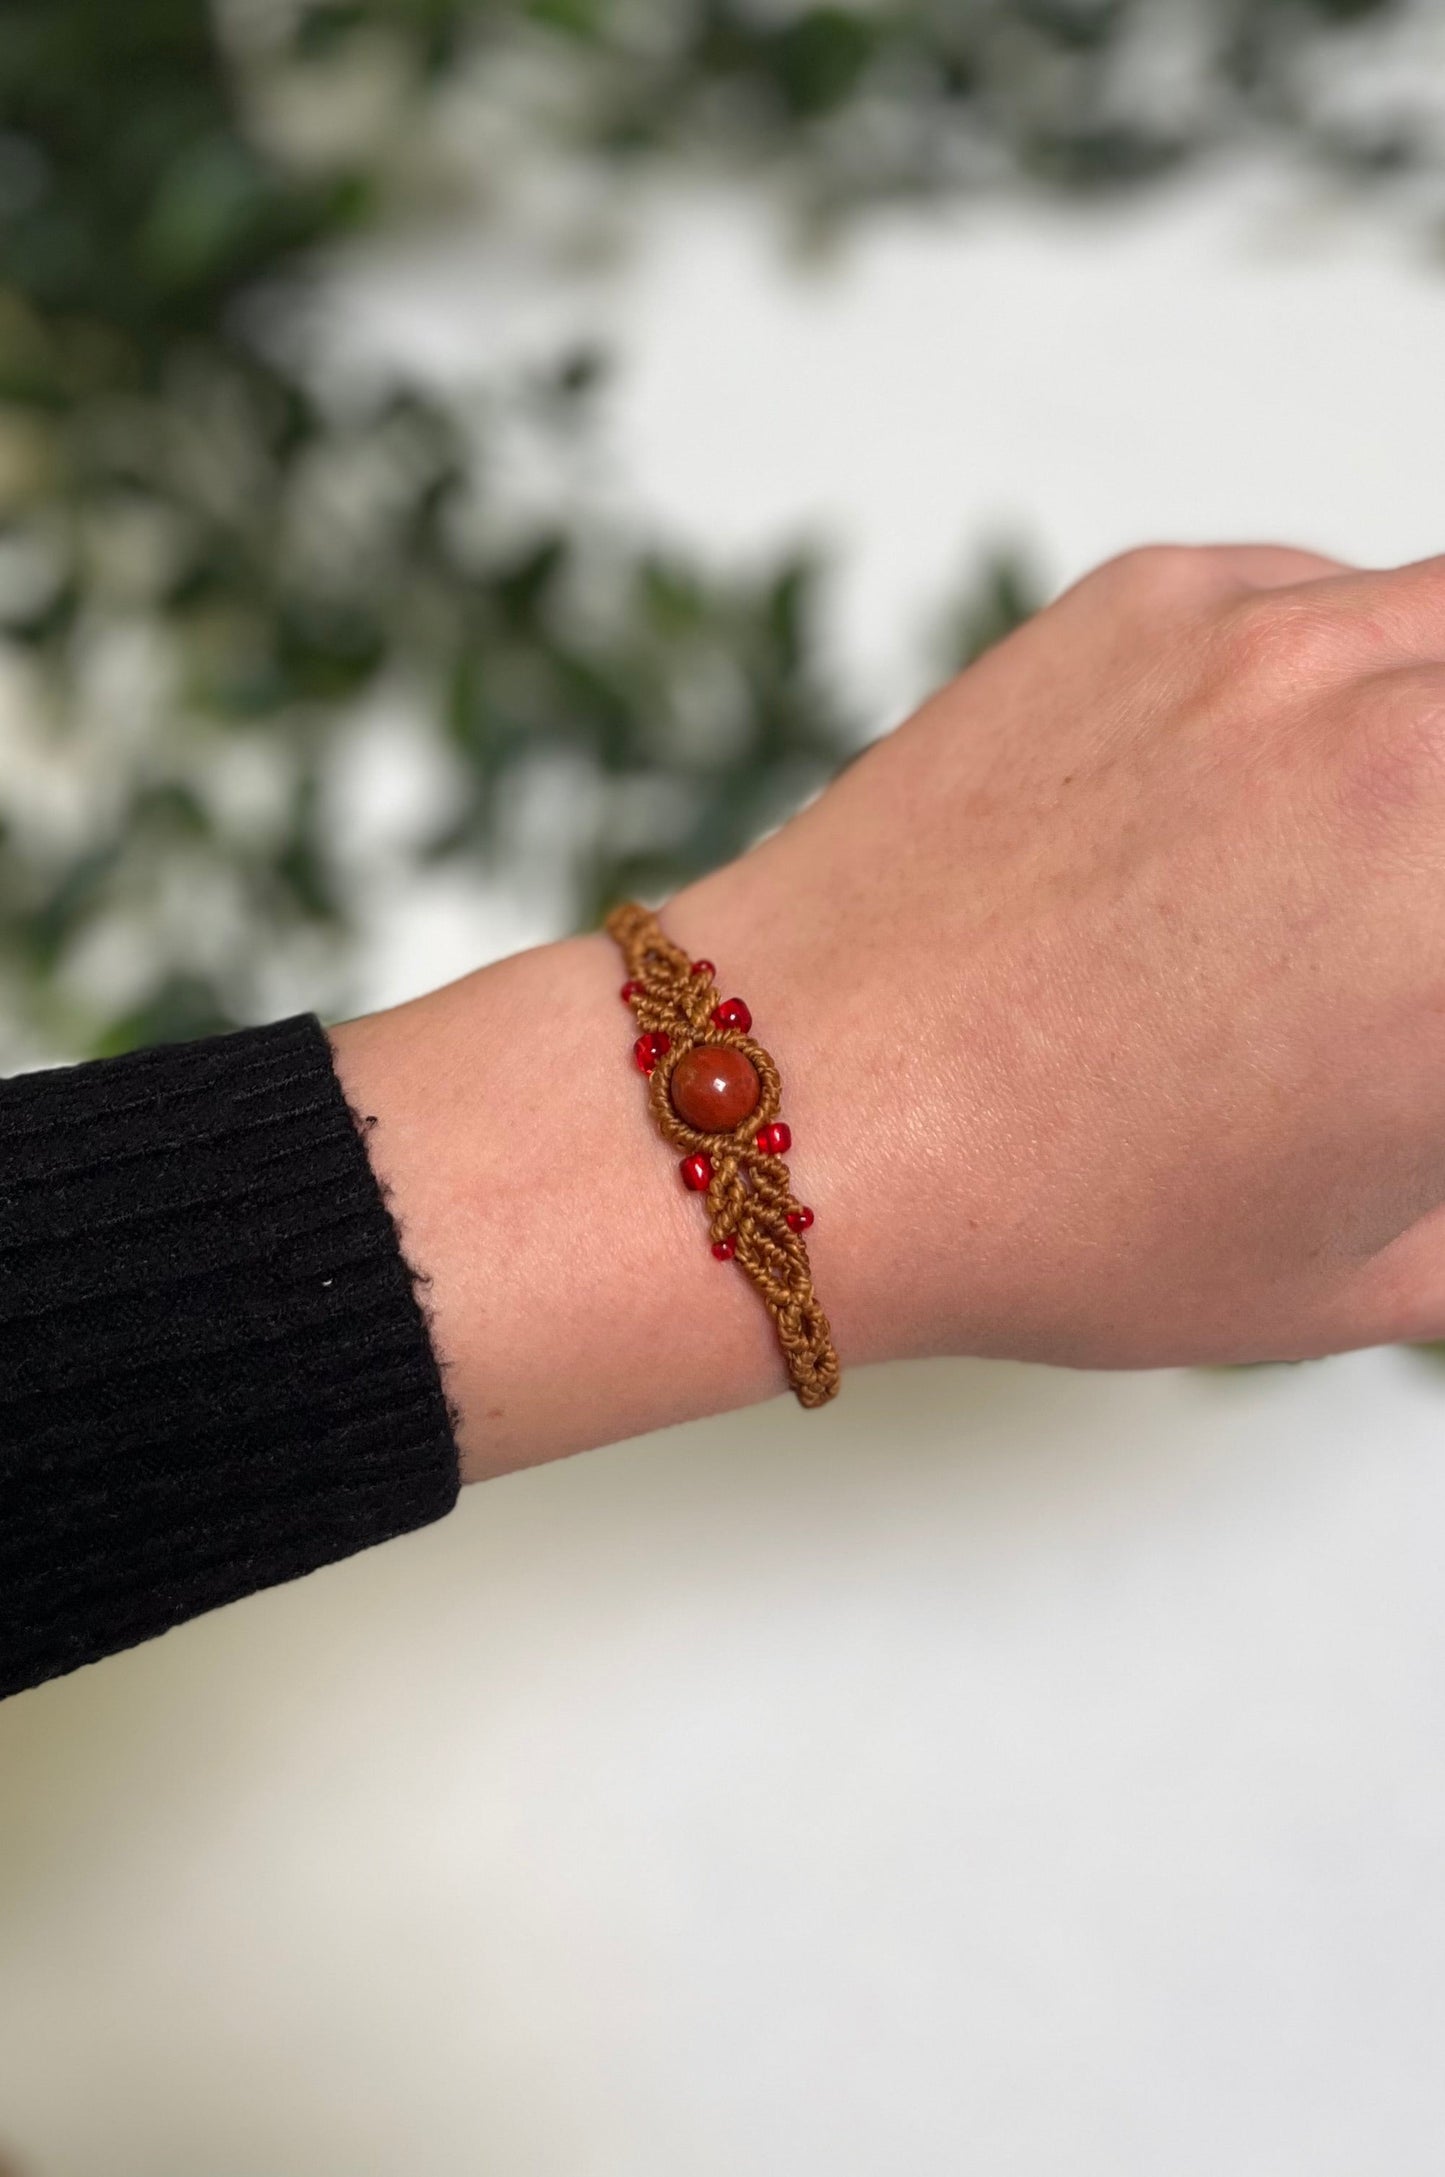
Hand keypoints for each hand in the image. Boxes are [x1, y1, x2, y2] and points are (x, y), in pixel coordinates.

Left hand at [679, 542, 1444, 1371]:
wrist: (797, 1105)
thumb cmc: (1052, 1214)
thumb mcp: (1347, 1279)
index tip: (1420, 1000)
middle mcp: (1411, 751)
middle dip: (1443, 855)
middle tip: (1397, 923)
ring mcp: (1277, 647)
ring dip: (1436, 726)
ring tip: (1360, 843)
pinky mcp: (1155, 596)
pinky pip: (1319, 591)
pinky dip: (1340, 667)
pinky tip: (1269, 773)